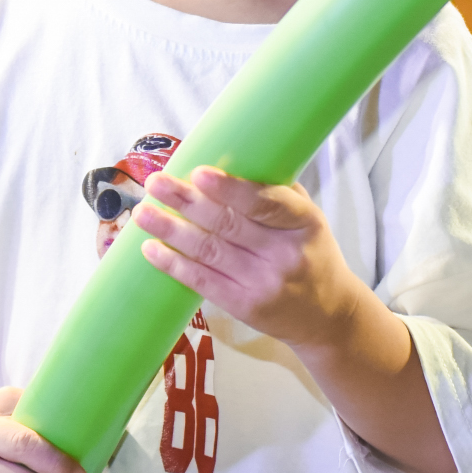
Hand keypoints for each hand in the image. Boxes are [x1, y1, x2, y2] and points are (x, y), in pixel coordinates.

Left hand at [136, 167, 366, 349]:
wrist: (328, 315)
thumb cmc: (310, 253)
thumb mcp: (307, 218)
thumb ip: (274, 191)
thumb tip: (227, 157)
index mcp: (304, 222)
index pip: (265, 203)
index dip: (230, 189)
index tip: (199, 173)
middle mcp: (285, 254)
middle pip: (228, 225)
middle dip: (186, 202)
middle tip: (155, 184)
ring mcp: (264, 284)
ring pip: (209, 252)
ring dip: (171, 231)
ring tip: (143, 213)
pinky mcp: (245, 307)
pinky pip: (203, 282)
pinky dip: (174, 265)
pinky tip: (152, 249)